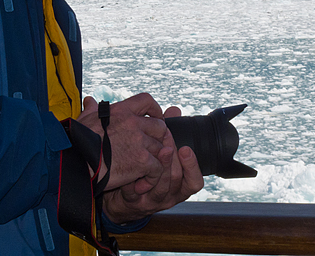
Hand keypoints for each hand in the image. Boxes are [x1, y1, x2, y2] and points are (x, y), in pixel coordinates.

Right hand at [76, 93, 170, 191]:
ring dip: (155, 160)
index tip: (155, 116)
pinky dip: (152, 178)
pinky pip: (158, 168)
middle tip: (151, 149)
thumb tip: (90, 101)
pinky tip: (141, 183)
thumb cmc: (77, 142)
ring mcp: (140, 142)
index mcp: (121, 111)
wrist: (77, 163)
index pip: (146, 100)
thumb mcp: (85, 119)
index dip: (155, 108)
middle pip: (160, 126)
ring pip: (161, 148)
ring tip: (144, 171)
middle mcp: (133, 123)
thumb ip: (92, 109)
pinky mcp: (142, 161)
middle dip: (159, 138)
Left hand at [101, 106, 203, 223]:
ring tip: (151, 153)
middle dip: (171, 160)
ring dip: (157, 169)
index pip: (194, 182)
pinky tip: (129, 167)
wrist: (120, 195)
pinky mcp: (135, 204)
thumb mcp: (158, 152)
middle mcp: (169, 196)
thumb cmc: (145, 169)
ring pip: (161, 189)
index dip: (192, 166)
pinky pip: (136, 195)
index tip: (185, 148)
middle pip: (177, 180)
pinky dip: (133, 180)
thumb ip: (167, 133)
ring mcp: (152, 201)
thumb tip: (175, 109)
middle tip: (164, 142)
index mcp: (179, 185)